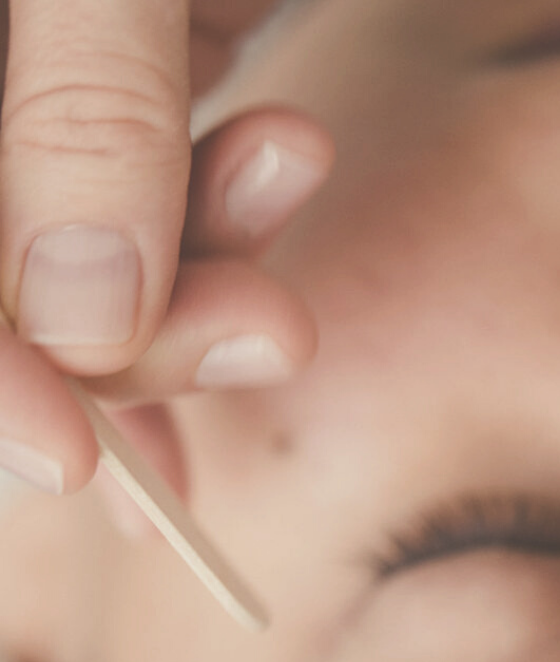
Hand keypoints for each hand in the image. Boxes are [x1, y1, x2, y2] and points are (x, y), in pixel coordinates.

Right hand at [0, 2, 331, 495]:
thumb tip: (84, 325)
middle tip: (274, 334)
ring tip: (295, 158)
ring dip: (213, 262)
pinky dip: (227, 210)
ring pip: (106, 249)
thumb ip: (86, 115)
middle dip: (144, 336)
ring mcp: (59, 83)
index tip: (74, 459)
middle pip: (24, 284)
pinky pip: (164, 190)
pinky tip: (287, 165)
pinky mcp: (141, 69)